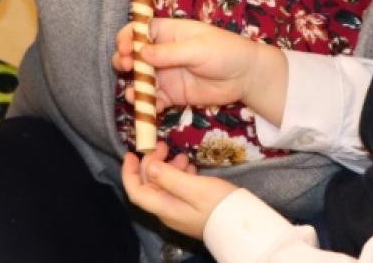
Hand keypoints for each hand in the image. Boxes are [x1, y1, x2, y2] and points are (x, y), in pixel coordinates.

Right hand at [111, 17, 284, 117]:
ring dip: (133, 87)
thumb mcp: (198, 48)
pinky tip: (151, 108)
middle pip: (134, 56)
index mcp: (168, 32)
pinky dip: (148, 105)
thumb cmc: (225, 51)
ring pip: (140, 80)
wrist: (246, 77)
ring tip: (133, 95)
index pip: (140, 30)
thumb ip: (169, 52)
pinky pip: (154, 100)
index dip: (128, 37)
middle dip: (124, 61)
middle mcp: (162, 53)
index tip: (125, 48)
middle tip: (126, 67)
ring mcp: (166, 75)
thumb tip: (141, 52)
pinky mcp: (172, 95)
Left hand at [121, 144, 236, 239]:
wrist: (243, 227)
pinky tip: (191, 167)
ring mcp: (180, 212)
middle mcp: (168, 211)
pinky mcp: (191, 210)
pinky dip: (180, 176)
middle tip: (163, 145)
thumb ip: (169, 177)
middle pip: (149, 186)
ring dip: (167, 168)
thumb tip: (148, 166)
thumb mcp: (195, 188)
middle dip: (152, 164)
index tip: (131, 153)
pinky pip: (178, 190)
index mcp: (164, 207)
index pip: (136, 191)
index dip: (129, 172)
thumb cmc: (218, 206)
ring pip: (164, 186)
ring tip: (182, 156)